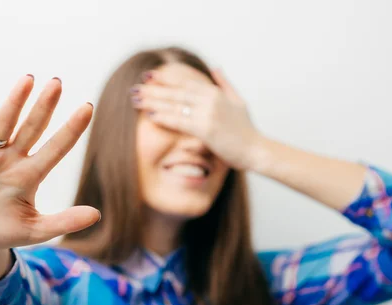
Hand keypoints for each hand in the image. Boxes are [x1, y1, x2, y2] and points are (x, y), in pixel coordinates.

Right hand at [0, 75, 99, 250]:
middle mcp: (13, 160)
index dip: (71, 129)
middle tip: (57, 83)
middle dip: (44, 107)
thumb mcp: (34, 231)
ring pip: (4, 123)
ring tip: (29, 79)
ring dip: (15, 101)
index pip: (56, 148)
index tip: (88, 108)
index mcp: (31, 176)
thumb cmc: (2, 231)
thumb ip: (63, 222)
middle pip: (32, 128)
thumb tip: (97, 215)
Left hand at [130, 68, 261, 169]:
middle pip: (176, 91)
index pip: (185, 80)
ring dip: (154, 102)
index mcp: (216, 92)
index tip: (149, 76)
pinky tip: (151, 115)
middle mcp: (211, 99)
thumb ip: (224, 83)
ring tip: (136, 100)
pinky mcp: (206, 129)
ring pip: (175, 104)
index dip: (166, 77)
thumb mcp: (238, 101)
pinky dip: (165, 117)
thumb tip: (215, 67)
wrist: (256, 150)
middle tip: (135, 88)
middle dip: (154, 89)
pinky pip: (181, 121)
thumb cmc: (246, 130)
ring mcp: (209, 113)